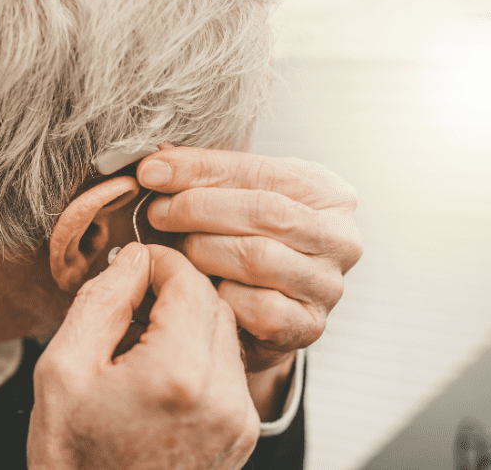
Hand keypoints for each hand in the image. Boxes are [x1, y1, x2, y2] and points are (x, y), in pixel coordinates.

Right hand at [28, 243, 258, 469]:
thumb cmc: (73, 459)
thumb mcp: (63, 368)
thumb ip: (103, 299)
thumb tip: (134, 260)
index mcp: (178, 374)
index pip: (188, 281)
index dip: (159, 262)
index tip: (133, 264)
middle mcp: (223, 396)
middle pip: (212, 303)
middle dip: (173, 290)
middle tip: (130, 302)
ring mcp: (238, 419)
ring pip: (224, 333)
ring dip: (188, 321)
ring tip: (140, 341)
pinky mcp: (241, 434)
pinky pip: (229, 368)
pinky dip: (199, 354)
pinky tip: (159, 371)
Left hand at [136, 147, 362, 373]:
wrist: (261, 312)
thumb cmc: (247, 243)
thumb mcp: (234, 199)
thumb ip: (203, 176)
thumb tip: (157, 164)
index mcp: (328, 193)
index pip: (259, 171)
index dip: (200, 169)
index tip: (152, 172)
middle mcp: (339, 238)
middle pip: (264, 212)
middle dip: (198, 209)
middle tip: (156, 213)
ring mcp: (327, 285)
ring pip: (258, 258)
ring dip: (204, 251)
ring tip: (176, 249)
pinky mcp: (309, 326)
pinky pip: (257, 307)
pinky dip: (222, 296)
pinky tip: (206, 288)